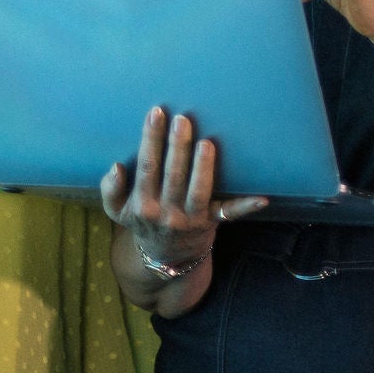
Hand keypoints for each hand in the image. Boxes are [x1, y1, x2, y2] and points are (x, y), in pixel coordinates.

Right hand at [100, 106, 264, 274]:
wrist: (165, 259)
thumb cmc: (142, 222)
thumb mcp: (118, 211)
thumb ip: (111, 190)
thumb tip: (116, 167)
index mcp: (143, 205)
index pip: (147, 167)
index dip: (151, 140)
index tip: (156, 113)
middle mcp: (166, 213)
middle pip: (172, 175)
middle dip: (177, 146)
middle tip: (182, 119)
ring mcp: (191, 219)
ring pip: (198, 191)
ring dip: (203, 167)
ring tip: (205, 143)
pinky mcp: (212, 223)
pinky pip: (230, 214)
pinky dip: (246, 206)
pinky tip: (262, 198)